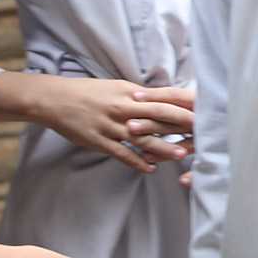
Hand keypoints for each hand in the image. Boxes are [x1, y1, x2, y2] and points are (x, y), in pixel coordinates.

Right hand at [7, 75, 195, 172]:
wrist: (55, 99)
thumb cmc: (89, 93)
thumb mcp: (117, 88)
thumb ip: (139, 97)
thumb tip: (162, 101)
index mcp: (129, 93)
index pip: (162, 99)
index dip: (183, 106)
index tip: (202, 111)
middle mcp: (123, 108)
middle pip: (158, 115)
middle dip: (180, 124)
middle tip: (201, 132)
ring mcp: (111, 125)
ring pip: (142, 137)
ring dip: (162, 147)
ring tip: (180, 155)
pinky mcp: (99, 140)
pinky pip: (121, 153)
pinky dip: (136, 161)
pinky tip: (150, 169)